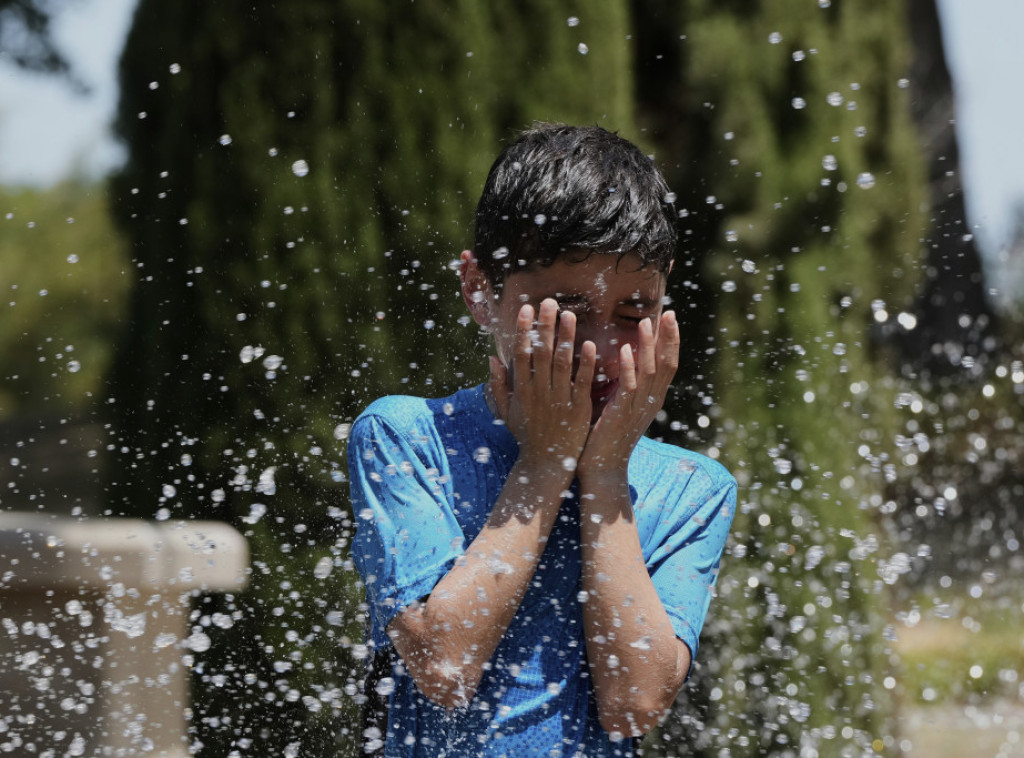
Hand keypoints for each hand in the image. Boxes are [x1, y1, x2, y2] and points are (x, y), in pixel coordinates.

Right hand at [489, 298, 596, 472]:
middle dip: (545, 326)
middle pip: (542, 352)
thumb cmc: (527, 436)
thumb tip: (492, 359)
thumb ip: (499, 385)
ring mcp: (559, 399)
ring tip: (570, 314)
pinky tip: (590, 344)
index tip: (526, 309)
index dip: (523, 330)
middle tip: (549, 301)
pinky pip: (582, 382)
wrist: (546, 465)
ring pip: (563, 363)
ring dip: (566, 337)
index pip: (521, 354)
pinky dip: (586, 363)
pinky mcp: (579, 408)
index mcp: (522, 390)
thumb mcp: (506, 412)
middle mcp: (539, 392)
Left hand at [576, 310, 679, 482]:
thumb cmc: (606, 435)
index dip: (670, 341)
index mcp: (651, 398)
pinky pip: (629, 387)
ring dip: (649, 346)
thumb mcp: (620, 404)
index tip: (669, 318)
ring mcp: (638, 408)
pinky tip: (626, 349)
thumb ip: (624, 383)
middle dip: (668, 338)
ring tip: (646, 323)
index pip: (667, 364)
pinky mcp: (622, 414)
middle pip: (667, 364)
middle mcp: (651, 401)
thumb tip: (622, 358)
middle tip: (670, 313)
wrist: (601, 468)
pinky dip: (630, 367)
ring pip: (650, 372)